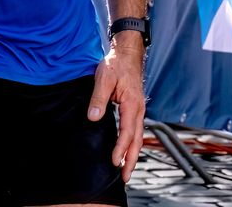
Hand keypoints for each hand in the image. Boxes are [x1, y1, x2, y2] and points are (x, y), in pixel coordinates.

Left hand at [87, 33, 145, 181]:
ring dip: (132, 154)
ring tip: (125, 170)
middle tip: (125, 177)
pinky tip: (125, 150)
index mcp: (132, 104)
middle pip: (137, 140)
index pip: (128, 132)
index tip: (114, 161)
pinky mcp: (134, 109)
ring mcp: (138, 110)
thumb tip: (93, 117)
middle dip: (131, 160)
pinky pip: (134, 130)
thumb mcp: (104, 78)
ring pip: (137, 137)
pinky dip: (131, 143)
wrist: (127, 54)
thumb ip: (98, 98)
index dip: (121, 148)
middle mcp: (138, 110)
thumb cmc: (116, 65)